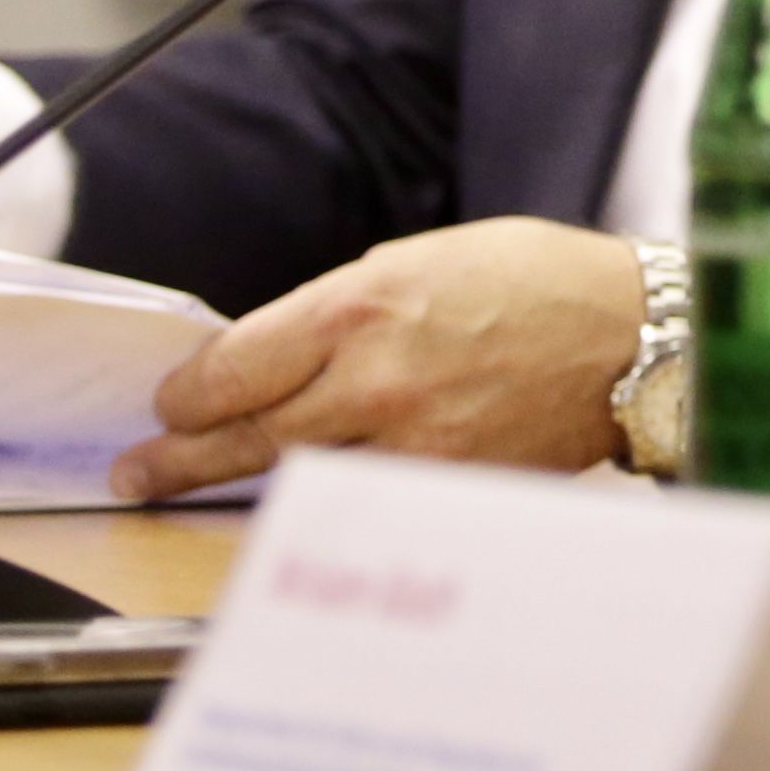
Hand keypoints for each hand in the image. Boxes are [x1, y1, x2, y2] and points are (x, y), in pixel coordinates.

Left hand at [109, 219, 641, 502]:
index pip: (235, 367)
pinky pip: (362, 502)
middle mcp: (374, 381)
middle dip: (179, 457)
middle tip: (135, 474)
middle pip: (247, 435)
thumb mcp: (422, 263)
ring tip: (180, 494)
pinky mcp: (448, 490)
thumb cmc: (537, 283)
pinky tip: (293, 507)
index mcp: (360, 308)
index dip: (189, 394)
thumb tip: (279, 360)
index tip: (170, 405)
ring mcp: (412, 445)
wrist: (634, 337)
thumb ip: (344, 314)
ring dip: (235, 487)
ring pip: (294, 479)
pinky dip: (320, 504)